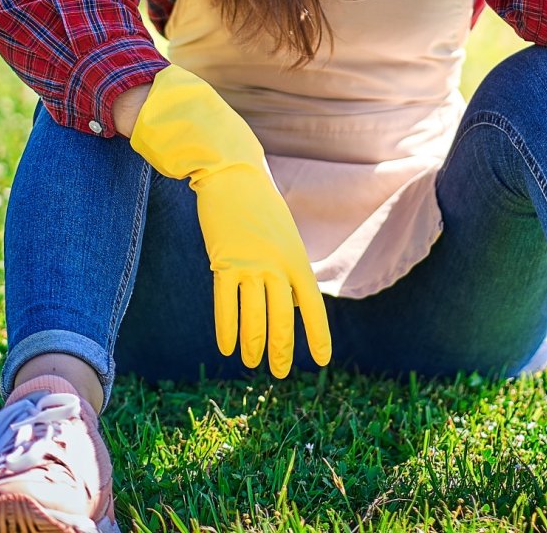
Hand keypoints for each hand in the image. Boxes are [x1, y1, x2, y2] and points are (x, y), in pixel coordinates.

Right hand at [127, 65, 331, 375]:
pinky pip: (226, 305)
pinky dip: (227, 329)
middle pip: (282, 318)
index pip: (311, 305)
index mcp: (296, 257)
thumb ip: (286, 263)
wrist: (232, 173)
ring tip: (253, 364)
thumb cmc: (259, 204)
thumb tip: (288, 295)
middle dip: (281, 349)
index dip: (316, 334)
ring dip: (254, 345)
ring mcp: (250, 264)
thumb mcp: (283, 232)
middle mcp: (276, 265)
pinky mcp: (223, 262)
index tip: (322, 360)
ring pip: (254, 317)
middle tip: (279, 374)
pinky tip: (228, 348)